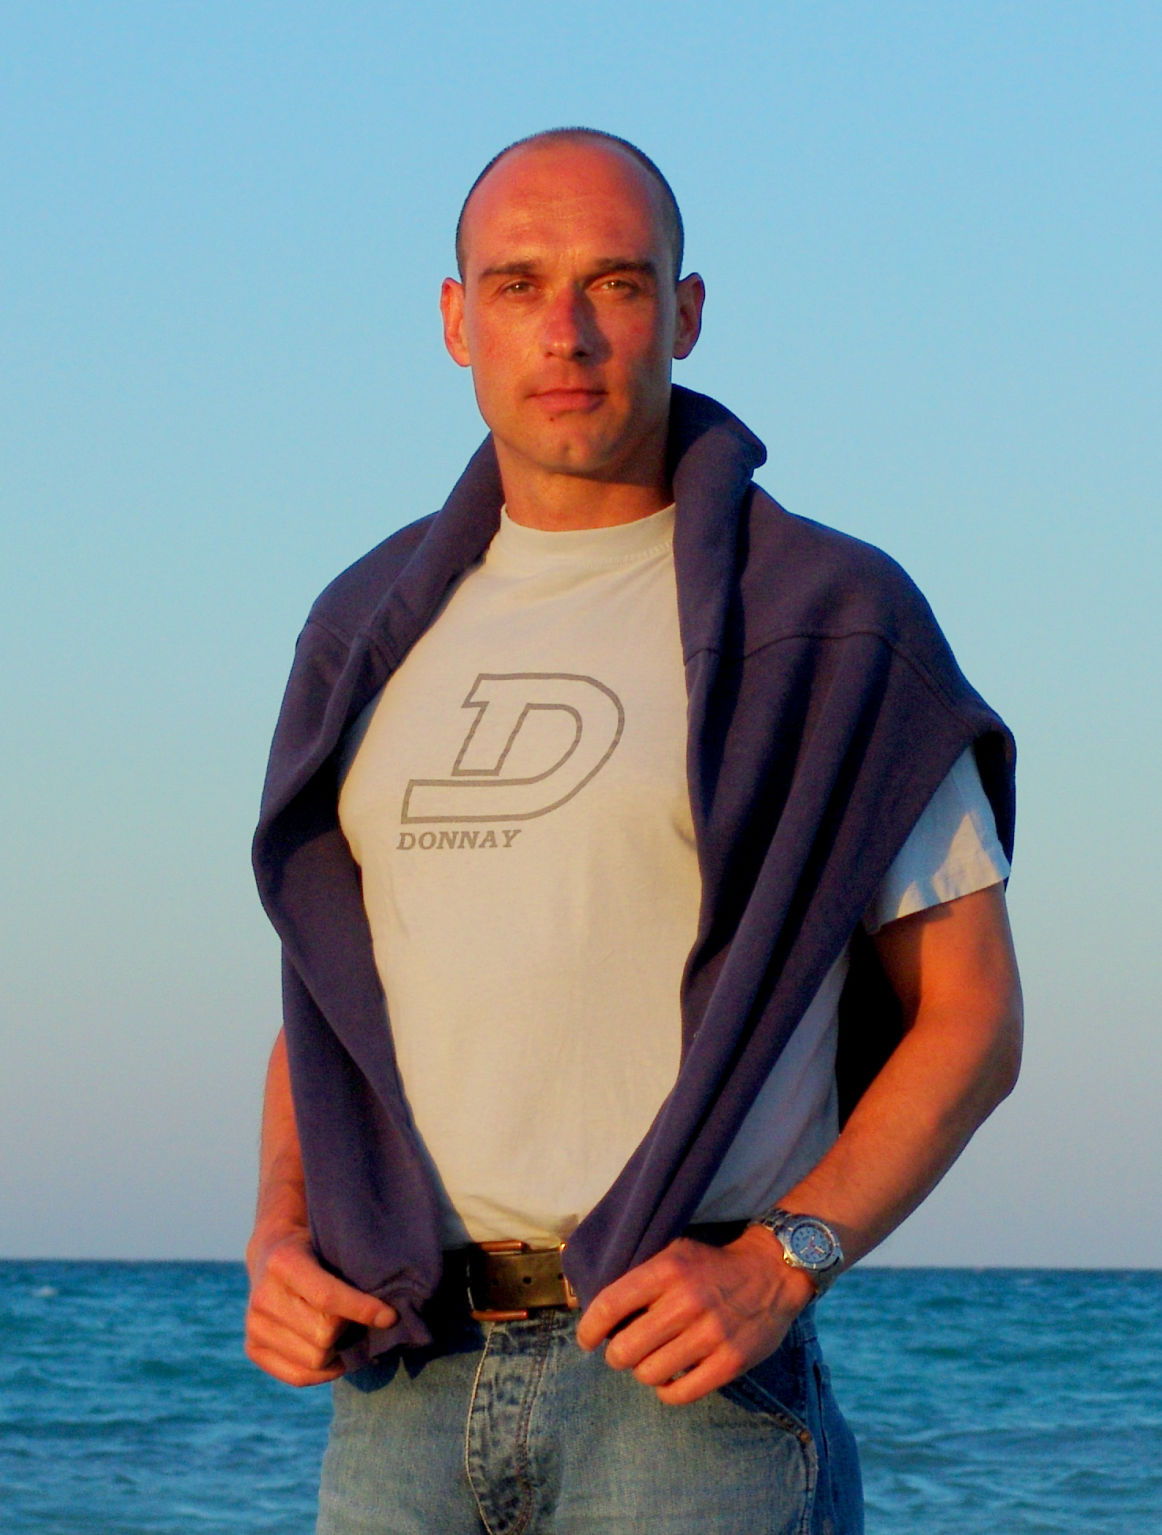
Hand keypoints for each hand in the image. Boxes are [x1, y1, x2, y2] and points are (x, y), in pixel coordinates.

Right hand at [244, 1228, 397, 1386]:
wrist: (273, 1252)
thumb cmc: (317, 1246)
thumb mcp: (332, 1242)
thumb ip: (354, 1269)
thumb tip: (389, 1311)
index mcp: (282, 1261)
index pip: (327, 1297)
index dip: (363, 1309)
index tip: (389, 1316)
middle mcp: (262, 1296)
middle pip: (323, 1335)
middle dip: (350, 1329)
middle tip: (364, 1320)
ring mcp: (253, 1325)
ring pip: (314, 1360)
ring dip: (340, 1351)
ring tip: (348, 1333)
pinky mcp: (253, 1348)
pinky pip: (298, 1376)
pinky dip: (326, 1371)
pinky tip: (337, 1354)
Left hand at [575, 1226, 815, 1404]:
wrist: (772, 1271)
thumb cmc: (712, 1265)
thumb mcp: (675, 1254)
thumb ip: (641, 1278)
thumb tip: (598, 1312)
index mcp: (668, 1269)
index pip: (610, 1304)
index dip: (588, 1329)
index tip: (586, 1340)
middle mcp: (687, 1301)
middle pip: (625, 1349)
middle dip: (617, 1355)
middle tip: (625, 1351)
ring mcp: (711, 1334)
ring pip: (649, 1374)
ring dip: (644, 1372)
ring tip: (651, 1362)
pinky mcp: (731, 1361)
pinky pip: (681, 1393)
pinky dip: (667, 1391)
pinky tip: (670, 1379)